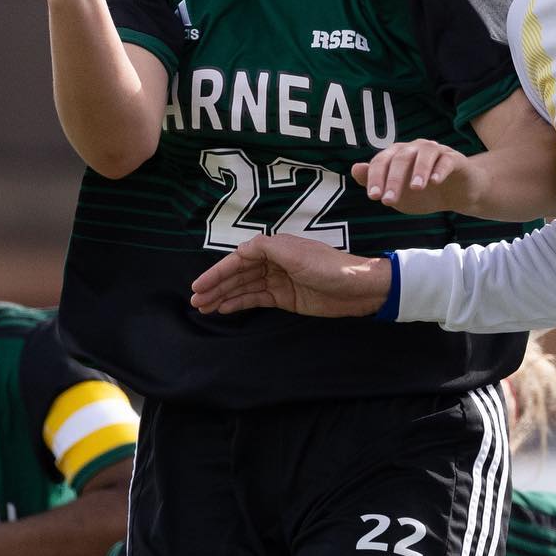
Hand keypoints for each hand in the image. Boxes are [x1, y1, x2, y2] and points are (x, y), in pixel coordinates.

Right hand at [190, 234, 391, 317]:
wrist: (359, 288)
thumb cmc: (330, 267)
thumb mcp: (298, 255)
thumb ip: (268, 250)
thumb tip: (241, 250)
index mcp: (276, 248)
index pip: (240, 258)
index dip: (218, 271)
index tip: (200, 284)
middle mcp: (274, 262)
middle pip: (238, 273)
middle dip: (216, 286)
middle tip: (196, 300)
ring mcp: (279, 281)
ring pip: (244, 287)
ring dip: (223, 296)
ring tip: (203, 307)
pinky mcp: (285, 298)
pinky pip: (256, 299)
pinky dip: (239, 303)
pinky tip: (223, 308)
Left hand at [353, 141, 481, 215]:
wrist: (456, 194)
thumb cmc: (424, 193)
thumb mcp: (398, 193)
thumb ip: (376, 182)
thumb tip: (355, 169)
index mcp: (397, 155)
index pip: (382, 161)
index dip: (375, 178)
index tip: (374, 197)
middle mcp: (414, 149)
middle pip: (401, 158)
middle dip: (393, 179)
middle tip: (389, 201)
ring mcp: (436, 151)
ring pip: (424, 154)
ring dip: (418, 170)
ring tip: (416, 188)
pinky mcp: (454, 159)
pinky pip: (446, 160)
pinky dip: (440, 170)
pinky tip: (435, 182)